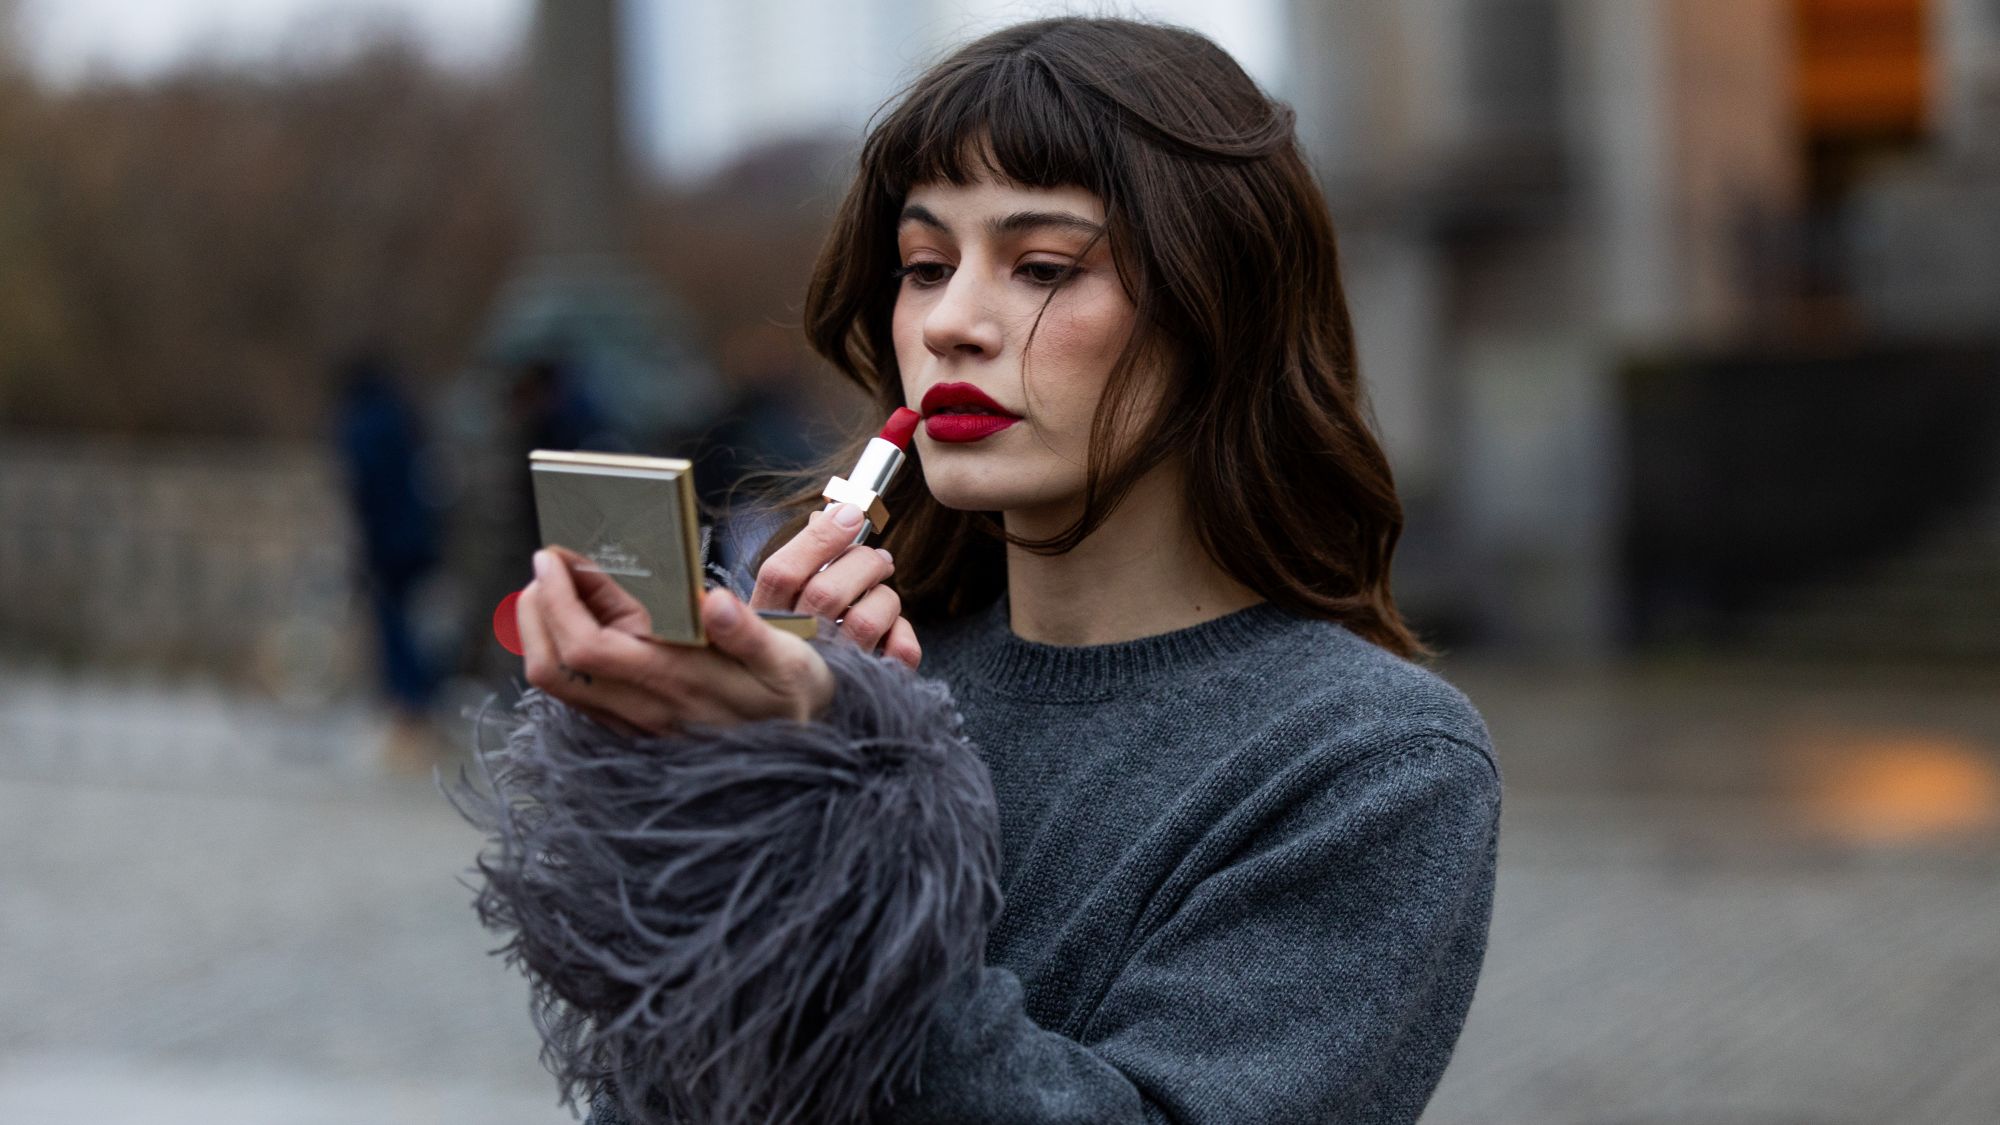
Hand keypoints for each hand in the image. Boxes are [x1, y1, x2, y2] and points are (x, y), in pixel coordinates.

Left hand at [515, 545, 834, 736]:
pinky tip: (581, 621)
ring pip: (557, 686)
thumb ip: (749, 633)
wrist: (803, 751)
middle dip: (534, 613)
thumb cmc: (791, 692)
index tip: (553, 557)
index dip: (557, 602)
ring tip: (557, 588)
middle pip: (554, 670)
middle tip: (546, 568)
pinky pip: (575, 694)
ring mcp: (634, 723)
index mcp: (677, 683)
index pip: (587, 649)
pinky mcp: (633, 727)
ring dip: (542, 633)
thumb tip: (716, 602)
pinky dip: (561, 652)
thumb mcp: (786, 659)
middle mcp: (645, 709)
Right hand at [752, 503, 920, 668]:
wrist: (796, 698)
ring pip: (866, 621)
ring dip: (884, 597)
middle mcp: (796, 646)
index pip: (782, 573)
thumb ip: (803, 560)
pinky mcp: (867, 684)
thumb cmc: (795, 637)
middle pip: (827, 593)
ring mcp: (832, 669)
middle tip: (877, 559)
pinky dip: (903, 634)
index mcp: (767, 618)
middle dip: (862, 562)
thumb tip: (832, 516)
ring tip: (881, 591)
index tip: (850, 513)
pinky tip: (892, 629)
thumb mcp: (782, 600)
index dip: (819, 538)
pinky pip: (897, 654)